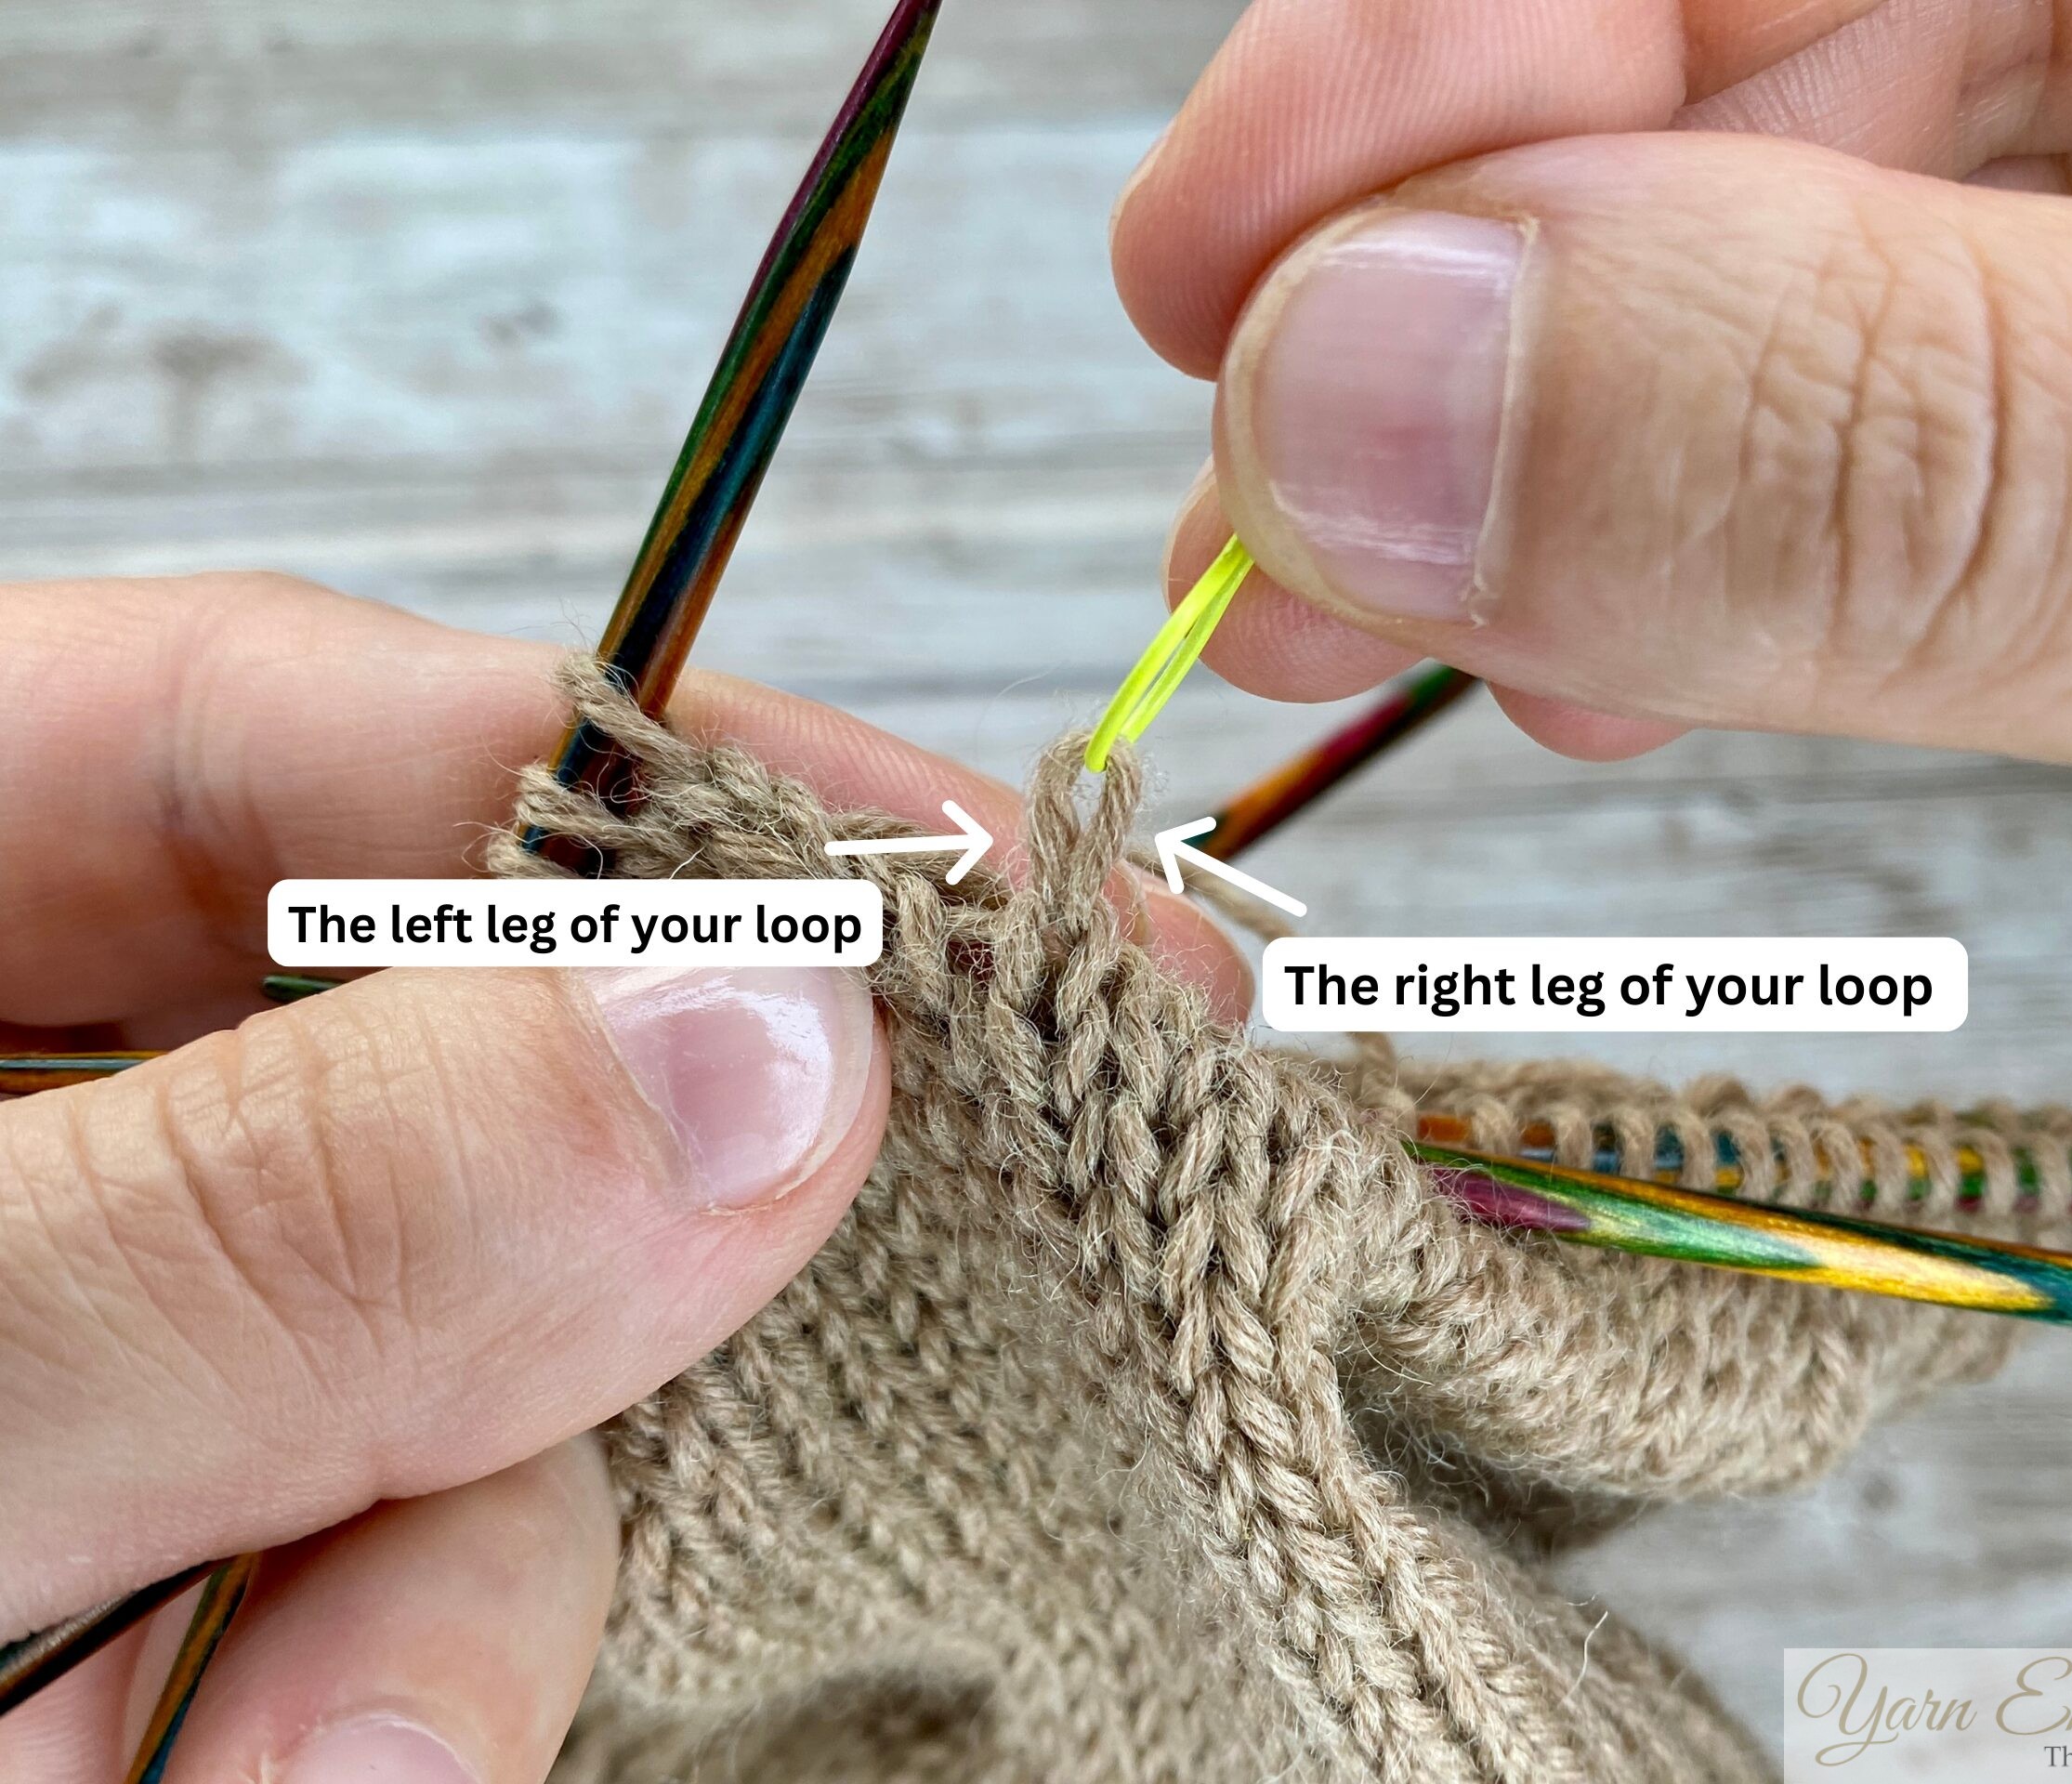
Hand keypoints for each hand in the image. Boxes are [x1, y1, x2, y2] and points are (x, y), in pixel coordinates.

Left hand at [0, 574, 1242, 1783]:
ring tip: (321, 1764)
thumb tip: (769, 1045)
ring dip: (474, 1577)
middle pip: (470, 1062)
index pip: (330, 724)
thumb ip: (293, 1208)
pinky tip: (318, 1780)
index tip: (1005, 883)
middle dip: (626, 1254)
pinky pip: (418, 1566)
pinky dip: (414, 1697)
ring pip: (478, 1359)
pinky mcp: (193, 1566)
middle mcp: (60, 1105)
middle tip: (905, 1312)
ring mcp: (142, 1341)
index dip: (679, 776)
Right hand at [1114, 0, 2071, 835]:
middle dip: (1486, 274)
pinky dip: (1761, 506)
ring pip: (1843, 194)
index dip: (1447, 28)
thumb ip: (1920, 457)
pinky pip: (1958, 348)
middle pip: (1786, 11)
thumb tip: (1369, 400)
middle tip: (1267, 515)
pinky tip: (1635, 628)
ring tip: (1415, 617)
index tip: (1211, 271)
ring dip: (1588, 426)